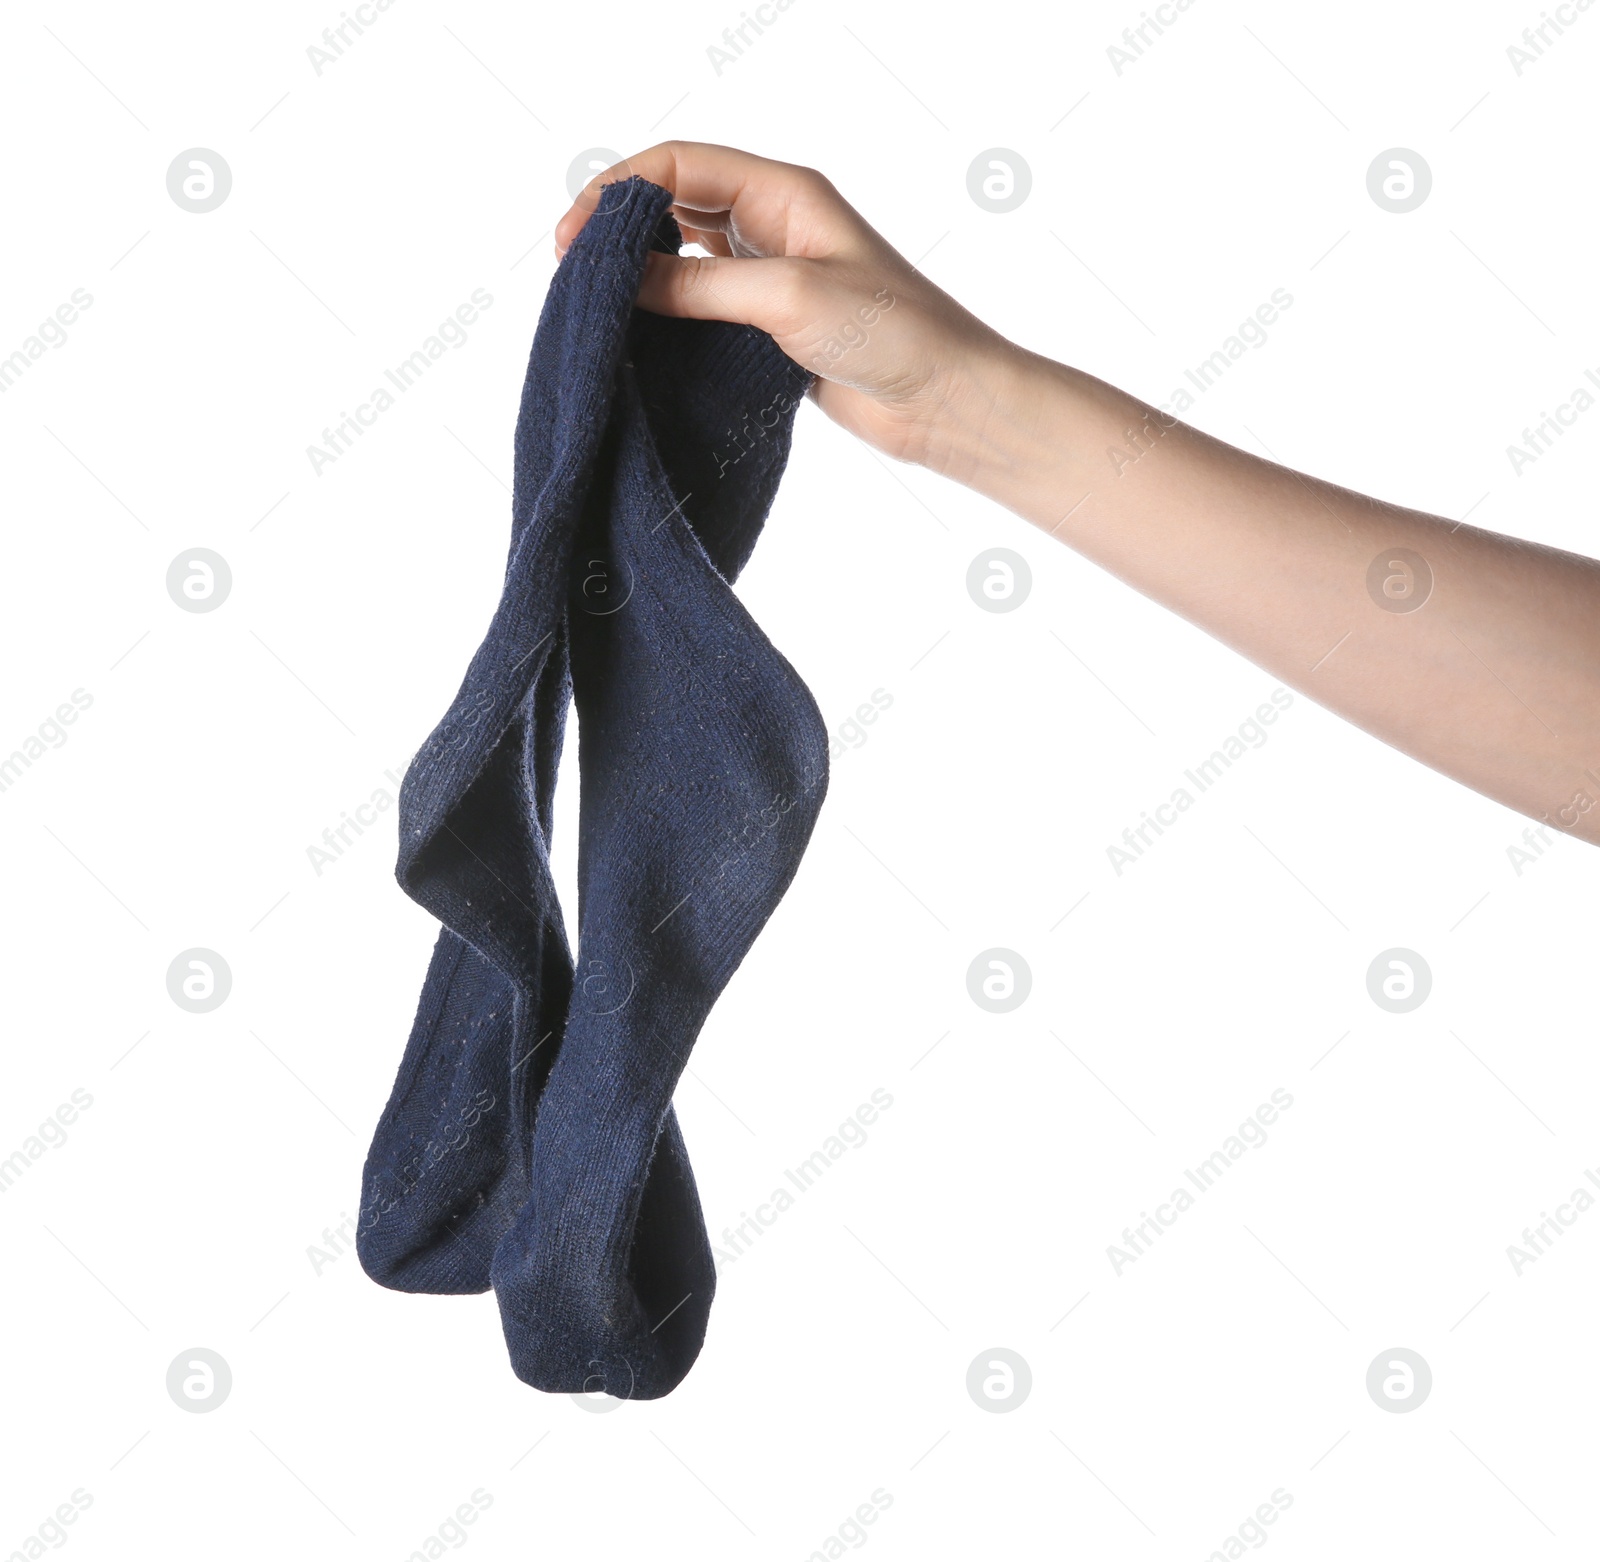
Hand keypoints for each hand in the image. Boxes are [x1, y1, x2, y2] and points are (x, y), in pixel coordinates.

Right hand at [554, 141, 1024, 479]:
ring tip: (595, 305)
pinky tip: (639, 337)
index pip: (679, 166)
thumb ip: (700, 287)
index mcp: (784, 191)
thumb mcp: (788, 299)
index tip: (572, 240)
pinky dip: (666, 314)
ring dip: (638, 273)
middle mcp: (774, 222)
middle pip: (673, 203)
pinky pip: (702, 306)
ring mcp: (771, 274)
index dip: (617, 192)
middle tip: (572, 273)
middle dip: (618, 227)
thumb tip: (620, 279)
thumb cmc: (893, 336)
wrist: (947, 402)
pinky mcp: (771, 326)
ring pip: (683, 256)